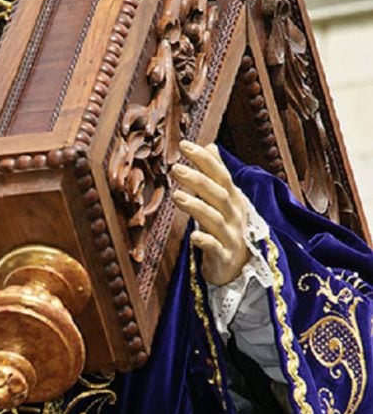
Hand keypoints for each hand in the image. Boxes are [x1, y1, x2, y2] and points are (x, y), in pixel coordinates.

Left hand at [171, 140, 249, 285]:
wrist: (238, 269)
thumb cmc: (226, 229)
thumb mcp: (224, 200)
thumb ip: (217, 175)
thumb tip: (210, 145)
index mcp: (234, 199)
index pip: (220, 175)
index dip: (204, 160)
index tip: (184, 145)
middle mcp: (235, 216)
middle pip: (218, 194)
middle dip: (198, 179)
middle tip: (175, 168)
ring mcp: (231, 237)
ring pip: (215, 219)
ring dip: (197, 206)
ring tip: (176, 196)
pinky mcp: (224, 258)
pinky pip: (215, 248)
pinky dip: (205, 241)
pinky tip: (192, 235)